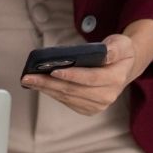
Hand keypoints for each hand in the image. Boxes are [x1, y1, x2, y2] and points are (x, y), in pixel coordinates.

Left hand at [22, 33, 142, 116]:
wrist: (123, 68)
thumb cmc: (119, 53)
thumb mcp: (121, 44)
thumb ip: (114, 49)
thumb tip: (104, 53)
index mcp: (116, 79)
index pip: (91, 78)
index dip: (72, 75)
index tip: (53, 71)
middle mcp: (107, 96)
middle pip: (74, 90)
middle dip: (49, 83)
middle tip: (29, 77)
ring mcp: (98, 105)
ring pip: (67, 97)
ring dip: (46, 89)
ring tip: (29, 80)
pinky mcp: (89, 108)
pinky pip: (67, 101)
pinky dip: (52, 93)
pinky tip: (39, 85)